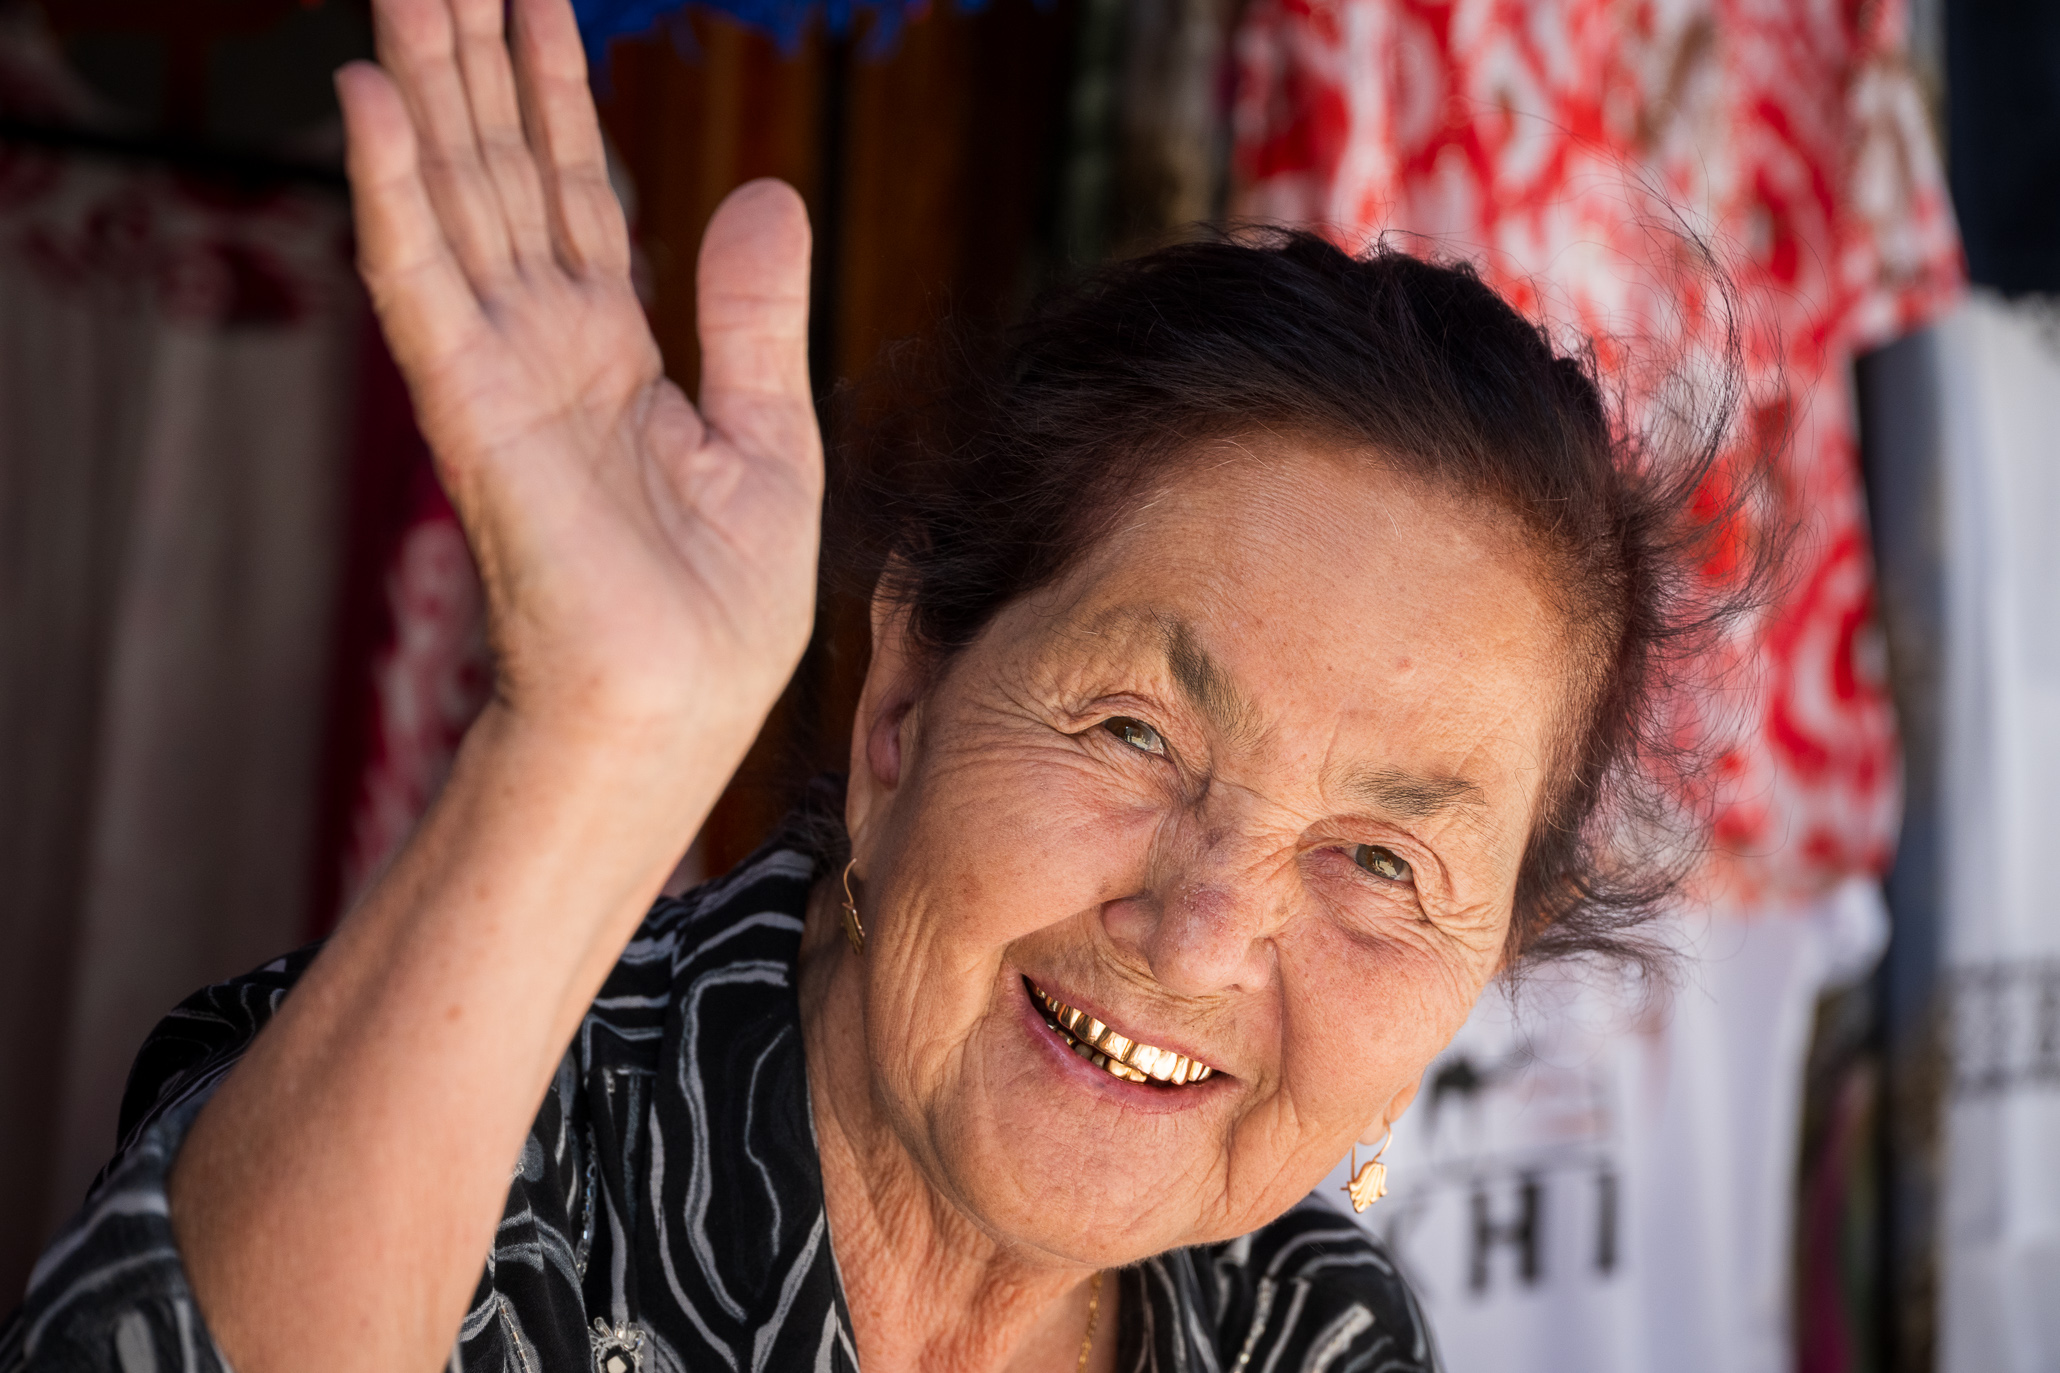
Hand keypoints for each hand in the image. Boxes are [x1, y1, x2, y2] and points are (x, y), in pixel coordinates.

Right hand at [336, 0, 819, 752]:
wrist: (679, 711)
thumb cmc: (718, 610)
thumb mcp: (769, 436)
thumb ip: (755, 313)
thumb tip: (767, 188)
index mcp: (612, 352)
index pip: (573, 195)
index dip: (555, 98)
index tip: (537, 3)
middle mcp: (543, 347)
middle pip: (499, 171)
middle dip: (475, 61)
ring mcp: (498, 373)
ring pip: (452, 197)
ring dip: (427, 86)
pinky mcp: (471, 411)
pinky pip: (422, 281)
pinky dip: (394, 188)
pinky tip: (376, 95)